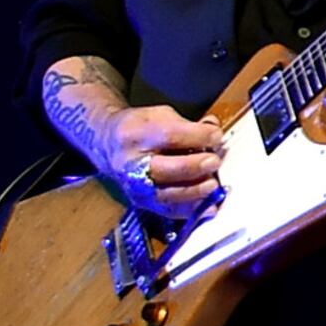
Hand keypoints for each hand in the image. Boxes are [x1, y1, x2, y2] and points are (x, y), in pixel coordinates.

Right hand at [103, 102, 225, 219]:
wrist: (108, 144)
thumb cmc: (140, 128)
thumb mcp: (160, 115)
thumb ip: (188, 125)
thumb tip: (214, 131)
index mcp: (135, 134)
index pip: (169, 136)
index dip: (197, 137)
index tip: (216, 136)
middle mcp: (131, 162)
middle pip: (164, 168)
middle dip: (193, 166)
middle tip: (214, 162)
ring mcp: (134, 185)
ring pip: (165, 194)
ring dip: (194, 191)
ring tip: (212, 185)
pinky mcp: (140, 202)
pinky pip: (167, 210)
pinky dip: (190, 211)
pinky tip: (209, 208)